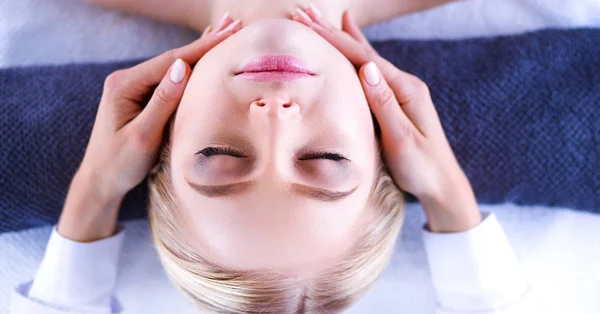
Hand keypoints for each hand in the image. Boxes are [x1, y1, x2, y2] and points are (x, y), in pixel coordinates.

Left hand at [58, 17, 242, 240]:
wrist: (100, 182)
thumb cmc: (119, 164)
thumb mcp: (143, 135)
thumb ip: (163, 100)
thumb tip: (182, 67)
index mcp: (124, 85)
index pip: (171, 61)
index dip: (202, 48)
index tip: (228, 34)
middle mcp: (127, 80)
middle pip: (173, 58)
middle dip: (205, 42)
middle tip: (233, 24)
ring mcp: (133, 88)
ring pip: (173, 67)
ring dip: (200, 51)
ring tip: (223, 32)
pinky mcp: (140, 98)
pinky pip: (169, 80)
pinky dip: (190, 67)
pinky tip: (201, 55)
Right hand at [293, 7, 481, 231]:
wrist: (442, 186)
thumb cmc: (422, 167)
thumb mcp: (402, 139)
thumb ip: (384, 103)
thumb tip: (366, 69)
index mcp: (405, 90)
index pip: (363, 59)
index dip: (335, 40)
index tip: (310, 23)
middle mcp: (404, 85)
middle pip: (363, 52)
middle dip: (333, 32)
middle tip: (305, 12)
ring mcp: (401, 92)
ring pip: (366, 59)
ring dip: (343, 39)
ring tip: (325, 19)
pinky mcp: (396, 103)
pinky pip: (371, 73)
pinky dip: (358, 55)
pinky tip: (354, 46)